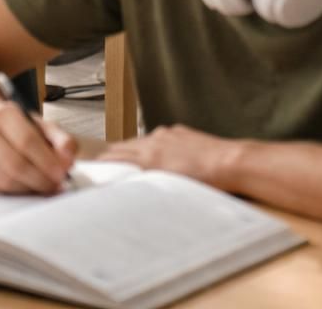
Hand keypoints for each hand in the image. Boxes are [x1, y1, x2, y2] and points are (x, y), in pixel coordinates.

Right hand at [0, 98, 79, 193]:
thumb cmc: (16, 127)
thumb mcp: (41, 125)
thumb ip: (61, 139)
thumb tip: (69, 157)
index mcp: (3, 114)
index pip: (28, 142)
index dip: (47, 161)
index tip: (62, 173)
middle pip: (16, 165)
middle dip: (41, 180)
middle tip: (56, 185)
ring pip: (4, 181)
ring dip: (29, 189)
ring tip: (44, 187)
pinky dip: (14, 193)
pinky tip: (26, 187)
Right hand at [99, 124, 241, 189]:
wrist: (229, 163)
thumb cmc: (205, 181)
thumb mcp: (169, 189)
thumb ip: (146, 184)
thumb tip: (130, 188)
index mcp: (149, 158)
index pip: (115, 157)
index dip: (101, 163)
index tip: (91, 169)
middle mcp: (154, 142)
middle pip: (123, 147)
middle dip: (111, 156)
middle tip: (100, 165)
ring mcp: (167, 135)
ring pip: (139, 141)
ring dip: (129, 150)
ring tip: (123, 160)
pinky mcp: (180, 132)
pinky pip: (157, 137)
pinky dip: (149, 145)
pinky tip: (153, 153)